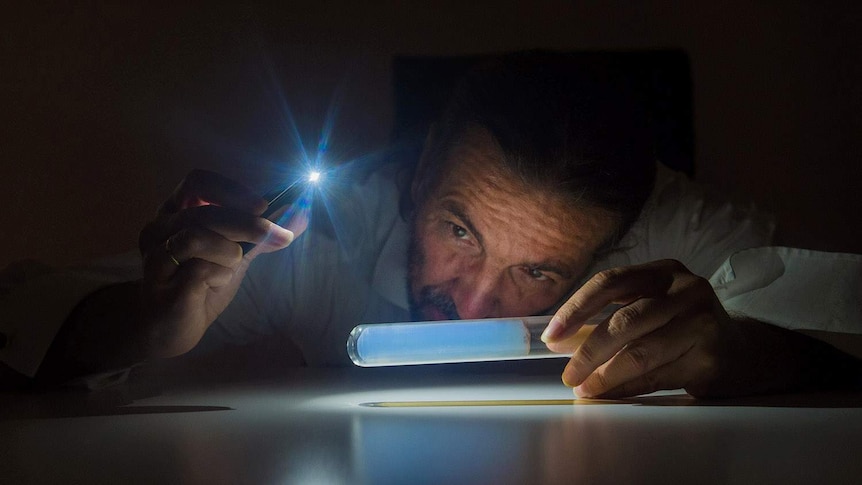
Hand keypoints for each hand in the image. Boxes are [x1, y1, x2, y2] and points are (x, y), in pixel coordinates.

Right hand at [136, 169, 298, 357]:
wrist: (174, 328)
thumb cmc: (202, 285)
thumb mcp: (236, 254)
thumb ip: (263, 234)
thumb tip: (301, 214)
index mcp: (176, 211)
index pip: (197, 181)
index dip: (231, 190)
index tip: (263, 205)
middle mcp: (159, 227)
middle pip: (204, 212)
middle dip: (249, 224)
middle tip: (282, 236)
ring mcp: (155, 253)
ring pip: (198, 237)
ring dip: (230, 252)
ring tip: (230, 269)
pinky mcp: (156, 281)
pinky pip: (198, 269)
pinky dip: (219, 275)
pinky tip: (212, 285)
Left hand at [541, 259, 768, 398]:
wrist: (743, 350)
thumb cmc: (683, 324)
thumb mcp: (654, 305)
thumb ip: (613, 315)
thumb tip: (562, 341)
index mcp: (663, 271)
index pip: (610, 282)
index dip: (576, 307)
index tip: (551, 334)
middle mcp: (686, 291)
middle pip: (624, 321)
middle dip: (588, 351)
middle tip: (567, 374)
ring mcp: (702, 324)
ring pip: (640, 354)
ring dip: (604, 376)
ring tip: (583, 389)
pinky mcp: (710, 358)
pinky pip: (656, 377)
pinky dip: (626, 389)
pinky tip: (609, 394)